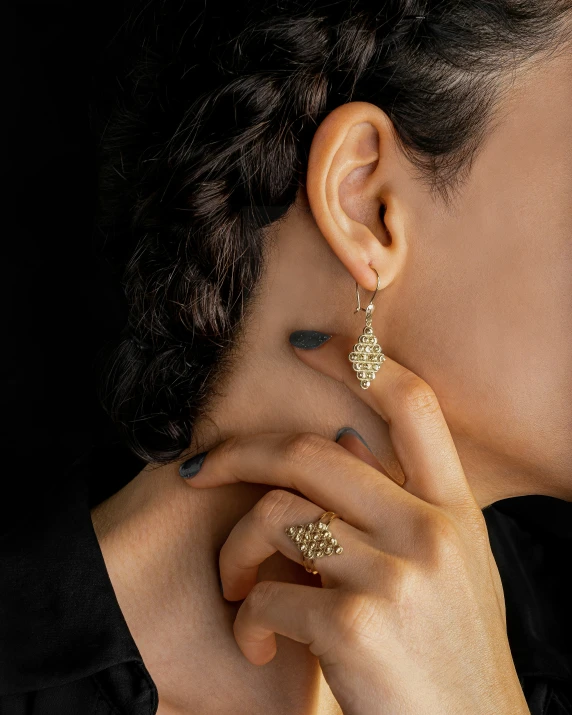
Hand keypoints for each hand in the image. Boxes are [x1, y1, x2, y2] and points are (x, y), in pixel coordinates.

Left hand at [181, 334, 528, 714]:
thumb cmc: (449, 657)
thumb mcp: (451, 571)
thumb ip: (406, 509)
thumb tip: (344, 445)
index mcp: (453, 511)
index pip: (412, 403)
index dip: (357, 360)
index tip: (306, 344)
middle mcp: (428, 530)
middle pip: (313, 452)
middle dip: (239, 453)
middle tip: (197, 470)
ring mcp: (395, 576)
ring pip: (276, 517)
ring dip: (236, 554)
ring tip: (240, 589)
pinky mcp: (355, 626)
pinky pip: (268, 595)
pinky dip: (248, 620)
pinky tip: (260, 646)